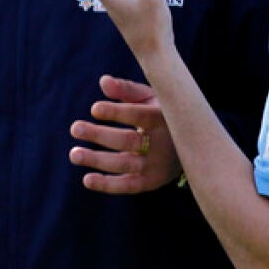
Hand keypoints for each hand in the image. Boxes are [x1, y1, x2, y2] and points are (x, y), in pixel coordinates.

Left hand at [70, 75, 183, 193]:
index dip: (117, 113)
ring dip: (97, 160)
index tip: (94, 109)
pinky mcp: (151, 181)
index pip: (139, 115)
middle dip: (100, 135)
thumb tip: (104, 81)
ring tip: (74, 153)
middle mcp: (163, 144)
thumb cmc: (163, 114)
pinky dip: (107, 185)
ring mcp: (157, 165)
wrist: (195, 145)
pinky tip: (87, 179)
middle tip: (74, 128)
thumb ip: (127, 89)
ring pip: (125, 164)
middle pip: (128, 141)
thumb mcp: (151, 97)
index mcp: (164, 118)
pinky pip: (128, 186)